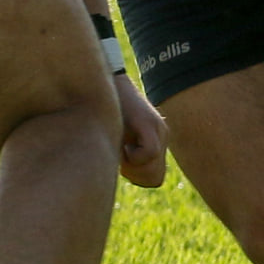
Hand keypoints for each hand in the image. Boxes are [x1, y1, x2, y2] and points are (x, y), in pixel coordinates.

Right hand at [114, 72, 166, 188]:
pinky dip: (132, 157)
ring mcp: (159, 131)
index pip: (155, 178)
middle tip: (119, 158)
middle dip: (134, 176)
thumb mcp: (113, 140)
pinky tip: (121, 143)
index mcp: (156, 142)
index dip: (136, 177)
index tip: (121, 163)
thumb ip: (121, 157)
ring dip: (132, 168)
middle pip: (156, 179)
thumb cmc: (101, 113)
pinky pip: (149, 153)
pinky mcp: (151, 124)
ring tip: (120, 149)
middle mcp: (162, 137)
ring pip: (153, 171)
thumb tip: (119, 178)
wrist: (103, 84)